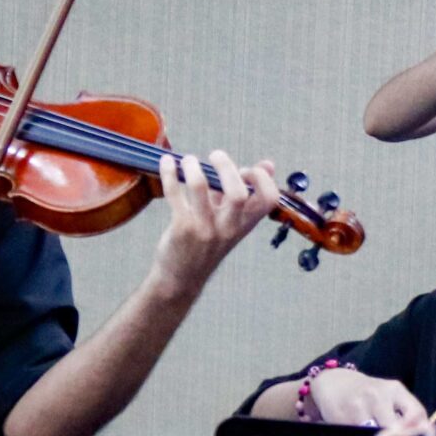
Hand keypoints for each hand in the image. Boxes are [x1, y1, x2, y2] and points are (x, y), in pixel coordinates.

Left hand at [150, 151, 279, 293]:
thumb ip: (244, 192)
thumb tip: (268, 164)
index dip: (262, 179)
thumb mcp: (230, 221)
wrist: (181, 279)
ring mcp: (204, 228)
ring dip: (192, 166)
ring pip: (200, 187)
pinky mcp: (181, 228)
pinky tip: (167, 163)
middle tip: (215, 156)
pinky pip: (174, 194)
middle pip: (238, 193)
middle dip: (226, 167)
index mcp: (245, 224)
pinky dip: (169, 173)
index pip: (268, 199)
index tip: (246, 170)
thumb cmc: (207, 244)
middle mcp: (228, 228)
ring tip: (188, 160)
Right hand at [304, 370, 426, 427]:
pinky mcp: (342, 419)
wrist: (333, 382)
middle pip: (396, 429)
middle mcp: (378, 395)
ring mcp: (358, 406)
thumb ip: (404, 414)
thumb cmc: (366, 393)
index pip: (417, 413)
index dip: (420, 434)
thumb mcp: (388, 395)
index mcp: (395, 390)